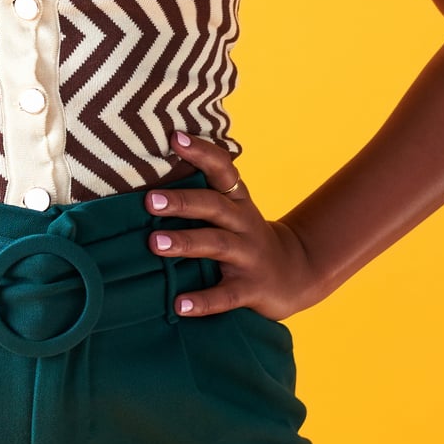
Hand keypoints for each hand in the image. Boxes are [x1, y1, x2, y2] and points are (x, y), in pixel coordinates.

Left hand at [145, 132, 324, 321]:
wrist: (296, 274)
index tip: (175, 138)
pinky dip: (203, 301)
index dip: (201, 152)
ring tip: (154, 244)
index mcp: (237, 200)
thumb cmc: (245, 236)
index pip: (222, 169)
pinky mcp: (252, 289)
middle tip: (150, 201)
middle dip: (183, 202)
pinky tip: (180, 304)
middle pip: (214, 206)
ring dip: (186, 243)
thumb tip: (148, 172)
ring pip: (217, 245)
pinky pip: (226, 296)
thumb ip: (202, 190)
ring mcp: (249, 256)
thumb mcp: (232, 209)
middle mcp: (244, 224)